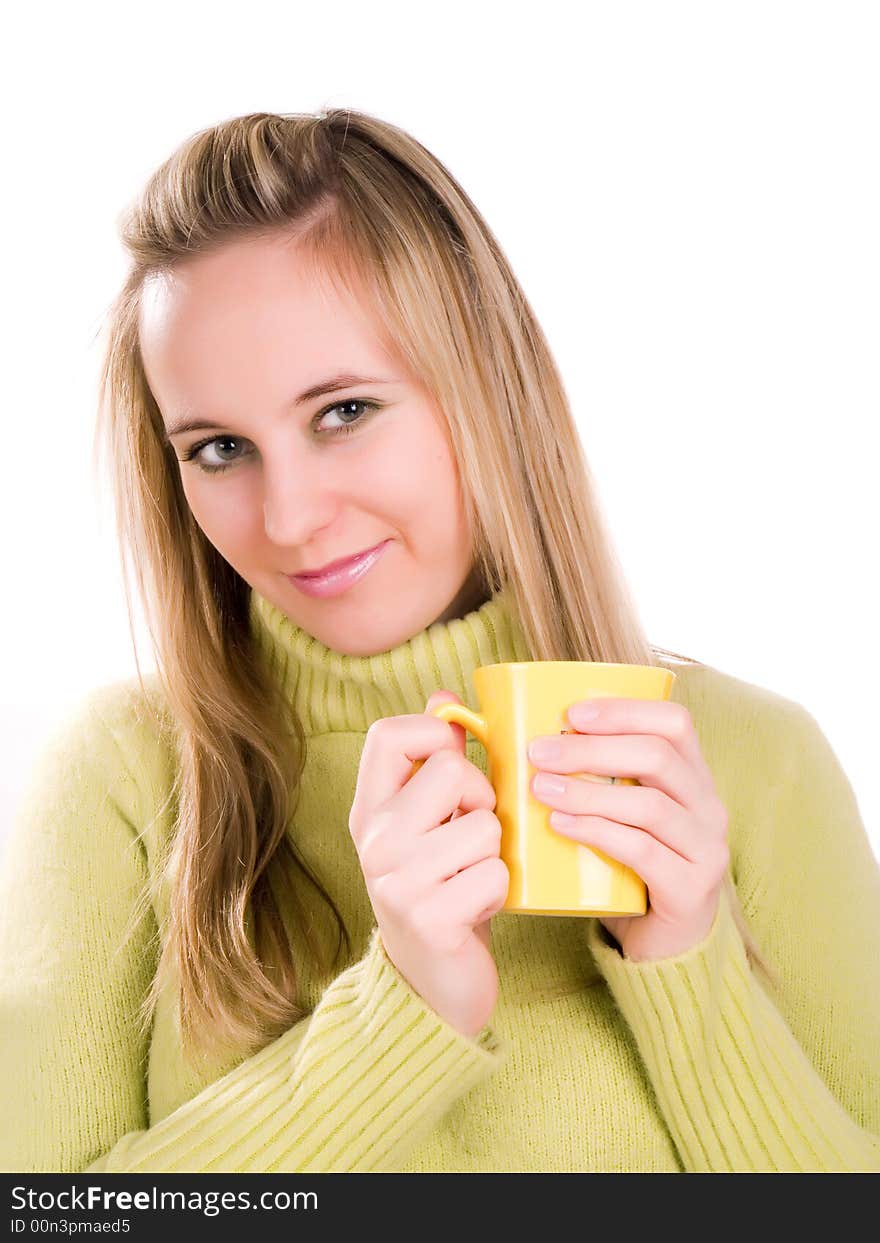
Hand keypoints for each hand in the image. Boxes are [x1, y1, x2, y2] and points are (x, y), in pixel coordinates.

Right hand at [349, 690, 508, 1036]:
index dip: (437, 734)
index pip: (391, 732)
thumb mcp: (428, 821)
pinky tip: (476, 909)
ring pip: (485, 826)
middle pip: (453, 772)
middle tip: (472, 835)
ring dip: (495, 854)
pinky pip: (496, 874)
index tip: (456, 762)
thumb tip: (446, 696)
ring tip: (473, 878)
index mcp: (369, 808)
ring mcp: (397, 881)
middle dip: (483, 801)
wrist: (431, 982)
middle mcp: (374, 840)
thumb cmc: (440, 886)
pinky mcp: (429, 919)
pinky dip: (500, 891)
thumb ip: (435, 761)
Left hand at [527, 697, 729, 961]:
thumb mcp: (620, 816)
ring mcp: (705, 849)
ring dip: (588, 791)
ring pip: (649, 804)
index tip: (571, 713)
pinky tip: (560, 825)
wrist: (665, 948)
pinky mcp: (691, 889)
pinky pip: (642, 851)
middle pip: (658, 756)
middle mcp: (709, 807)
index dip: (625, 710)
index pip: (675, 723)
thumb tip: (527, 742)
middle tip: (539, 752)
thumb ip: (596, 780)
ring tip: (540, 788)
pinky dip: (597, 832)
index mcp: (694, 778)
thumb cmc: (630, 872)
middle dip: (593, 748)